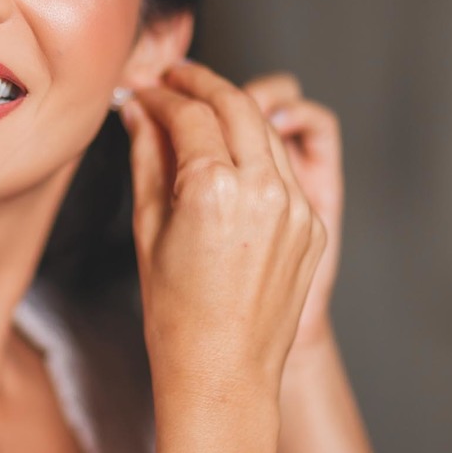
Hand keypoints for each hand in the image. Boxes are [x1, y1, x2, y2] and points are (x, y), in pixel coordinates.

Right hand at [120, 60, 327, 394]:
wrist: (223, 373)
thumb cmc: (176, 314)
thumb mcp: (149, 229)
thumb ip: (147, 158)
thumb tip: (138, 114)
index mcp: (215, 189)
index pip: (189, 114)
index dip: (161, 96)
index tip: (143, 93)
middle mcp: (265, 190)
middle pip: (236, 105)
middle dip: (203, 84)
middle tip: (174, 79)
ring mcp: (297, 207)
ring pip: (265, 131)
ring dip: (233, 111)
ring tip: (200, 110)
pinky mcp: (313, 224)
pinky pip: (283, 169)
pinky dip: (255, 152)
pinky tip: (229, 156)